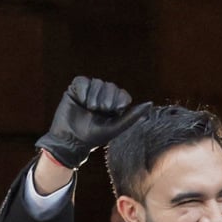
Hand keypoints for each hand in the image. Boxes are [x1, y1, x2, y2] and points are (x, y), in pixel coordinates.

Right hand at [35, 76, 151, 168]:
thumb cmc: (95, 137)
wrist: (70, 140)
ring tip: (90, 109)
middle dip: (106, 99)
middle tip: (99, 111)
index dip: (118, 100)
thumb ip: (133, 116)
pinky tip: (80, 101)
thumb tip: (150, 103)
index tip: (111, 111)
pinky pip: (82, 81)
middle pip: (110, 86)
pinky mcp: (75, 89)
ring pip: (97, 82)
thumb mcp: (116, 127)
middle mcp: (102, 97)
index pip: (122, 94)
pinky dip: (83, 90)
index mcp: (114, 106)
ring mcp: (89, 92)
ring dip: (94, 96)